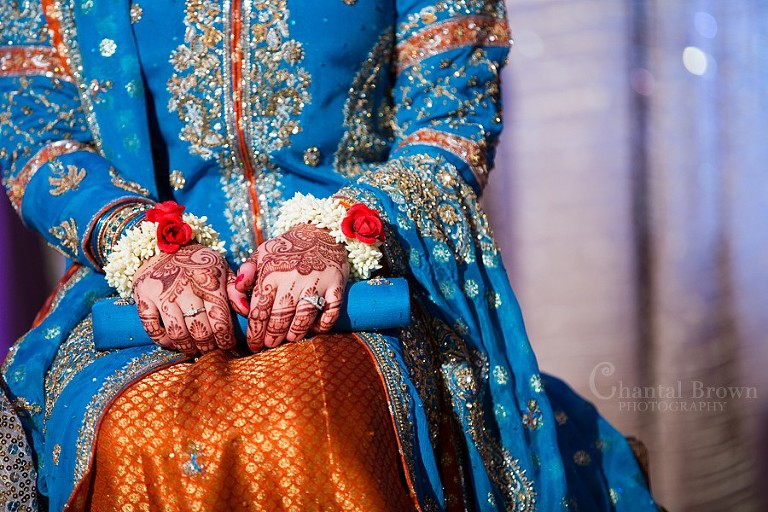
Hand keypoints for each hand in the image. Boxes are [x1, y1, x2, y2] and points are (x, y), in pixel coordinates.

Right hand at [132, 243, 235, 354]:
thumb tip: (245, 311)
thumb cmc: (198, 261)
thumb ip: (236, 289)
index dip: (225, 337)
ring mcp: (162, 293)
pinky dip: (163, 340)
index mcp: (208, 280)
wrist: (161, 244)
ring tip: (195, 351)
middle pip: (200, 329)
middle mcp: (185, 287)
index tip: (228, 345)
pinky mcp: (143, 296)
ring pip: (177, 332)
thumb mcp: (221, 268)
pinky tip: (173, 343)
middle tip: (212, 351)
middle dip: (209, 346)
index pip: (220, 318)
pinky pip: (152, 327)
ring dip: (188, 347)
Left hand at [228, 223, 348, 351]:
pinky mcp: (336, 285)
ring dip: (295, 333)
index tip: (253, 344)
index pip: (259, 311)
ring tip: (289, 340)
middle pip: (280, 318)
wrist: (321, 231)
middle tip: (269, 345)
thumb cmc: (287, 248)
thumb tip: (239, 298)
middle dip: (272, 337)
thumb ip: (245, 274)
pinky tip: (314, 330)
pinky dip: (323, 325)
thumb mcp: (262, 253)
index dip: (254, 332)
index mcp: (271, 274)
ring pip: (304, 318)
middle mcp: (293, 280)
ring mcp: (316, 283)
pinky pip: (330, 312)